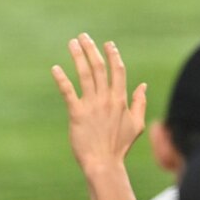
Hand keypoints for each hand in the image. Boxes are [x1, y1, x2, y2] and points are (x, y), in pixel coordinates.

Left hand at [52, 33, 146, 173]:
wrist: (104, 164)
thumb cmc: (120, 146)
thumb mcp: (137, 124)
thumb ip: (140, 103)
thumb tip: (143, 85)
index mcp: (120, 99)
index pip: (117, 71)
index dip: (112, 55)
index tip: (107, 44)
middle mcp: (106, 99)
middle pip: (99, 67)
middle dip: (92, 49)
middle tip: (83, 36)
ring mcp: (92, 105)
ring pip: (85, 75)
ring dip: (78, 56)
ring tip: (72, 43)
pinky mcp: (77, 114)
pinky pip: (68, 92)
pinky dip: (62, 79)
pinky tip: (55, 68)